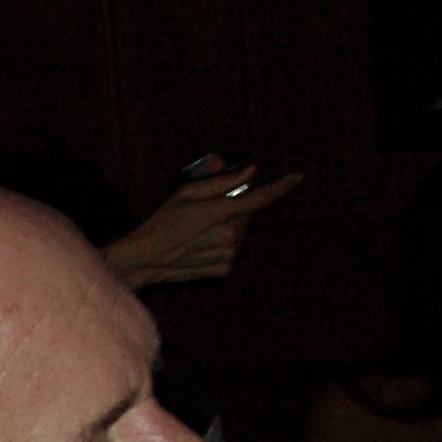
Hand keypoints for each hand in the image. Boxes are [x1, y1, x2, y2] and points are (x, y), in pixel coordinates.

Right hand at [102, 166, 303, 289]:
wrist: (145, 259)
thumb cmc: (161, 222)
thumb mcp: (186, 193)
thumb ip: (222, 182)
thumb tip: (250, 172)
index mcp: (222, 212)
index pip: (261, 197)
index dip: (282, 187)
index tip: (297, 178)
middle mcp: (230, 235)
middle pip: (247, 215)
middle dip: (234, 210)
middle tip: (207, 213)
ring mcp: (228, 254)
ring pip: (240, 234)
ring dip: (227, 229)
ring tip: (198, 233)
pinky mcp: (223, 269)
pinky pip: (231, 251)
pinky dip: (221, 246)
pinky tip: (200, 247)